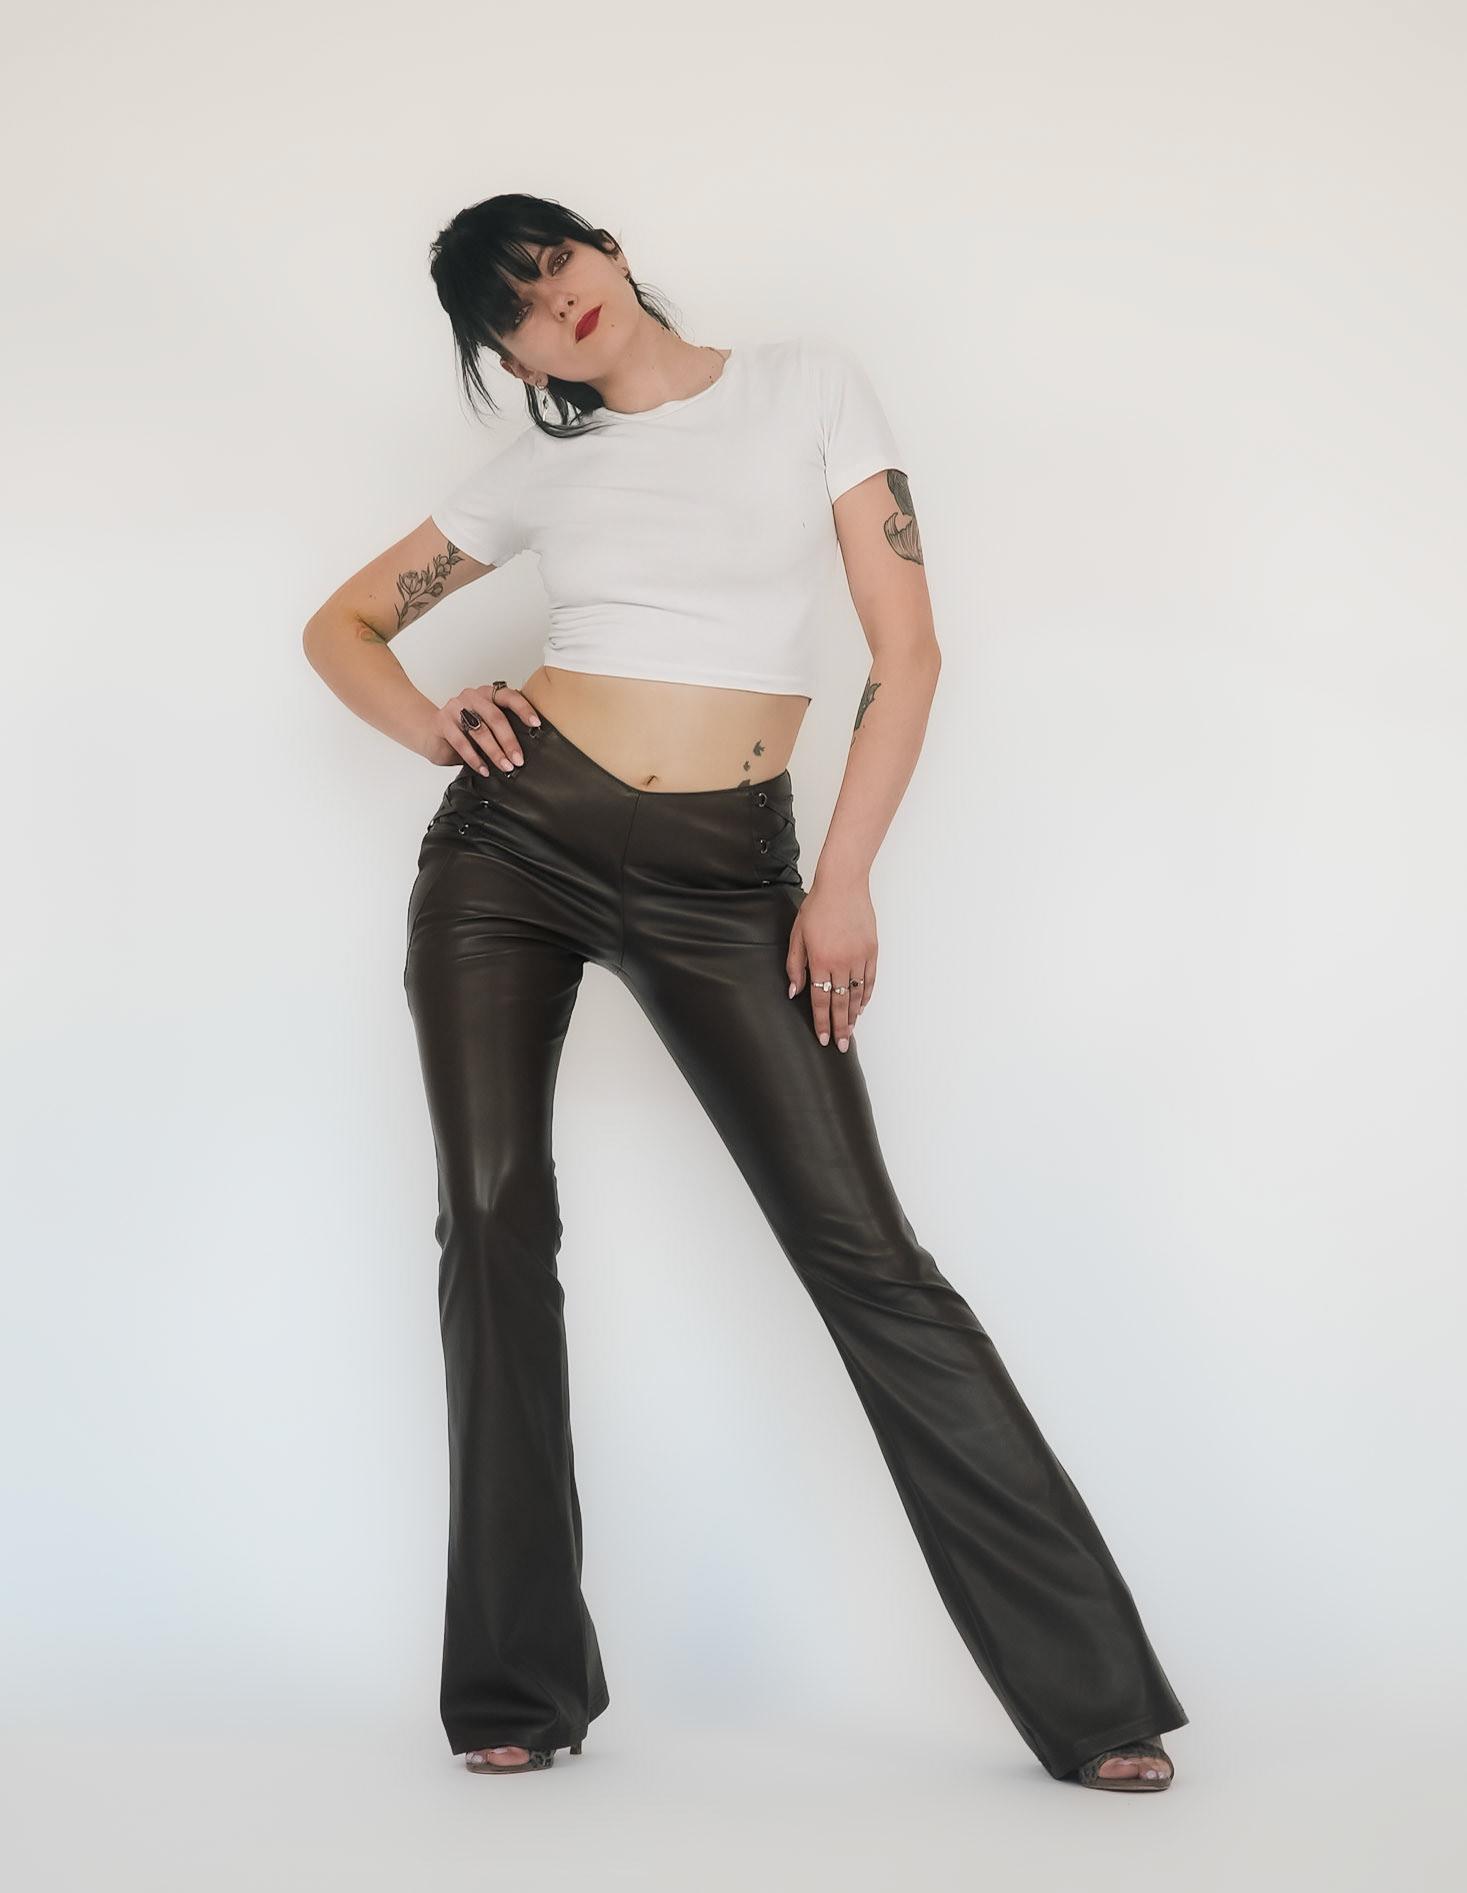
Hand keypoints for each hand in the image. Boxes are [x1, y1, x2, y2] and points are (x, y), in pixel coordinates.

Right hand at [428, 682, 541, 773]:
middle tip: (518, 759)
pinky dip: (474, 758)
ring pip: (480, 731)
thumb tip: (524, 749)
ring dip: (494, 752)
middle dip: (509, 740)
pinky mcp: (442, 722)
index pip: (509, 696)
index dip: (524, 709)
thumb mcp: (484, 724)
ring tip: (505, 767)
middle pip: (495, 717)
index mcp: (487, 693)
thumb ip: (500, 728)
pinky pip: (461, 742)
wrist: (428, 730)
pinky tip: (483, 770)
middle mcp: (472, 696)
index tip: (536, 724)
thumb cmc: (462, 729)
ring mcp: (456, 707)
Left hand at [785, 874, 877, 1050]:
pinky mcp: (872, 950)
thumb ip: (795, 966)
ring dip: (853, 1015)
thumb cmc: (817, 907)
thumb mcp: (797, 936)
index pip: (821, 999)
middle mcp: (841, 962)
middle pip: (840, 1003)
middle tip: (840, 1046)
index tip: (823, 1038)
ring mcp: (859, 957)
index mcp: (820, 960)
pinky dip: (865, 995)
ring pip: (856, 994)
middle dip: (840, 1027)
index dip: (822, 1021)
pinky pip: (869, 980)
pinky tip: (861, 1007)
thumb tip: (794, 992)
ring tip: (850, 1031)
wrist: (843, 885)